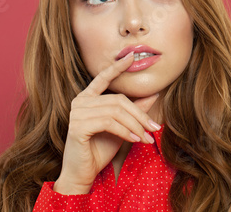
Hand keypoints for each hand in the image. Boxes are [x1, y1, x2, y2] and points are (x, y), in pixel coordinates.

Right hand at [53, 51, 160, 193]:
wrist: (83, 174)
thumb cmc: (100, 150)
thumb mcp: (122, 127)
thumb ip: (134, 110)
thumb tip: (154, 93)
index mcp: (87, 98)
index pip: (103, 77)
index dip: (117, 66)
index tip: (132, 56)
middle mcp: (80, 102)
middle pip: (118, 100)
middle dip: (140, 115)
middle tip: (154, 128)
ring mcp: (76, 113)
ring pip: (116, 111)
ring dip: (135, 126)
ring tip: (146, 138)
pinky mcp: (77, 126)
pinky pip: (109, 123)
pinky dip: (125, 131)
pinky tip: (134, 140)